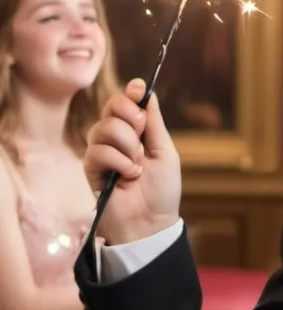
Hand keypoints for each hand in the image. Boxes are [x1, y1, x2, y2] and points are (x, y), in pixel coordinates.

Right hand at [84, 78, 181, 244]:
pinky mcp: (90, 168)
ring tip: (138, 166)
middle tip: (141, 135)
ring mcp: (101, 152)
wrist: (151, 221)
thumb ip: (155, 124)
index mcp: (136, 133)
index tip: (138, 88)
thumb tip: (148, 94)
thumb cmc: (162, 189)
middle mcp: (116, 138)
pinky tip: (128, 176)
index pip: (125, 104)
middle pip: (112, 107)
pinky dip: (118, 161)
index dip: (130, 93)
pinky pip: (98, 150)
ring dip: (127, 145)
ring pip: (105, 127)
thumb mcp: (165, 152)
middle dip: (130, 116)